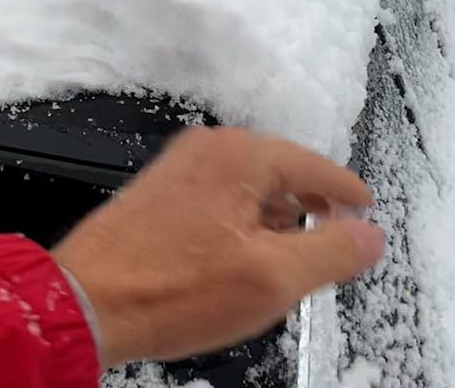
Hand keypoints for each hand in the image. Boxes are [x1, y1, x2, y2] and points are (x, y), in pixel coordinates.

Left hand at [52, 127, 385, 367]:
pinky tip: (242, 263)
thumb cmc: (168, 290)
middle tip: (334, 245)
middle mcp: (208, 150)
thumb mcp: (274, 278)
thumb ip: (332, 252)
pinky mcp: (159, 196)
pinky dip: (242, 227)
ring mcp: (179, 170)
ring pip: (249, 191)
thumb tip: (368, 235)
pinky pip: (219, 202)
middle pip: (283, 174)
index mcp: (241, 155)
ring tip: (289, 263)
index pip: (318, 167)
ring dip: (274, 224)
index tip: (365, 212)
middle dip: (311, 211)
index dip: (348, 196)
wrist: (86, 304)